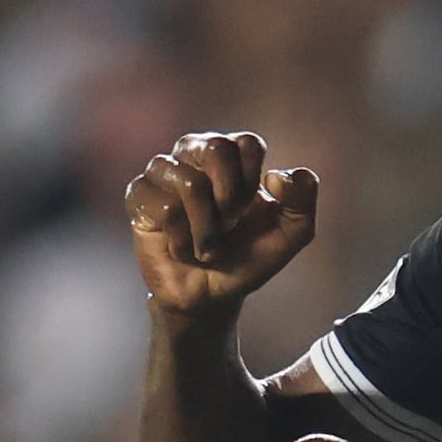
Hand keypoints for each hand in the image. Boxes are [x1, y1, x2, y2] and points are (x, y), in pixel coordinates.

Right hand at [126, 131, 318, 320]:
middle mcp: (194, 153)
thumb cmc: (247, 258)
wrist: (211, 297)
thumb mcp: (291, 234)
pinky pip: (166, 209)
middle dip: (231, 198)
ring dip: (208, 227)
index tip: (249, 212)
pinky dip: (184, 239)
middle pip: (217, 148)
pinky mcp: (138, 196)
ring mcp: (163, 172)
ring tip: (206, 242)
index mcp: (231, 154)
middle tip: (229, 224)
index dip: (253, 184)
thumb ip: (303, 199)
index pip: (247, 144)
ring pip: (190, 183)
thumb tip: (276, 176)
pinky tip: (182, 247)